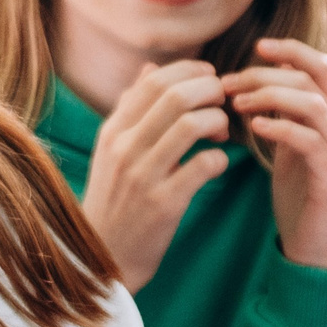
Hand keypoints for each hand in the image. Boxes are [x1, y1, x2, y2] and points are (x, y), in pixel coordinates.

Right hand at [82, 60, 234, 291]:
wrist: (102, 258)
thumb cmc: (114, 200)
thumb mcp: (110, 151)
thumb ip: (130, 109)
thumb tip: (150, 68)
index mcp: (113, 132)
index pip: (154, 81)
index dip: (191, 72)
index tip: (209, 80)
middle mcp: (124, 148)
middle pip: (177, 96)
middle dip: (211, 91)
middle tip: (223, 103)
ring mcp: (143, 176)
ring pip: (193, 125)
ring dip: (219, 122)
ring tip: (222, 134)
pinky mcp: (164, 203)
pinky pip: (204, 164)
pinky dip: (220, 159)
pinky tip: (217, 164)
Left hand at [225, 39, 326, 270]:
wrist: (314, 245)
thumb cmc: (297, 195)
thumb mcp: (285, 146)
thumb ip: (277, 114)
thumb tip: (247, 84)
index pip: (320, 66)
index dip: (291, 50)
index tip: (257, 47)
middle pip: (312, 78)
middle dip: (267, 74)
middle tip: (229, 82)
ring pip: (312, 103)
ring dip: (271, 96)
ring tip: (237, 103)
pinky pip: (309, 140)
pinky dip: (280, 127)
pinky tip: (254, 126)